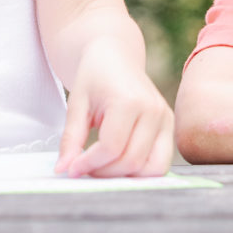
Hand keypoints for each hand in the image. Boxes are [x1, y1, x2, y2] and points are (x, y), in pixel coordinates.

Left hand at [55, 38, 173, 177]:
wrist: (115, 56)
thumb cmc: (94, 76)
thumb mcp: (77, 103)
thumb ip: (71, 138)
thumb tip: (63, 169)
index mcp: (130, 100)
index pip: (111, 148)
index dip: (89, 164)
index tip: (72, 168)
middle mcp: (153, 110)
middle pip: (132, 161)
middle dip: (104, 173)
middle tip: (83, 168)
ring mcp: (165, 118)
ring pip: (151, 168)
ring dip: (124, 176)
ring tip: (102, 168)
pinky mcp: (169, 126)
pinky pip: (160, 162)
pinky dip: (140, 171)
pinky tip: (118, 163)